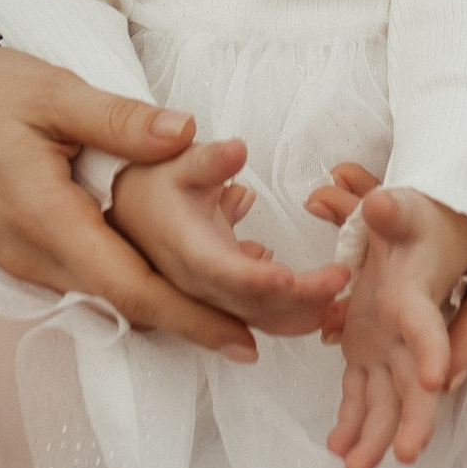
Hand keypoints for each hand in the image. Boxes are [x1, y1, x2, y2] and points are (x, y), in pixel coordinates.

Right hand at [0, 48, 255, 362]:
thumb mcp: (51, 93)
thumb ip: (119, 119)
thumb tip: (187, 133)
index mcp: (47, 220)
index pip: (130, 287)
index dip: (192, 317)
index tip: (246, 336)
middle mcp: (37, 257)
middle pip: (127, 307)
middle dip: (194, 324)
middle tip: (262, 335)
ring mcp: (28, 261)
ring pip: (110, 300)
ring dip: (169, 310)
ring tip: (235, 313)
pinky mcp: (27, 253)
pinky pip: (91, 283)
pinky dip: (139, 289)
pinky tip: (176, 280)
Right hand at [113, 140, 349, 337]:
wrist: (128, 213)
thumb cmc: (153, 187)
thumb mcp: (176, 163)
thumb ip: (208, 159)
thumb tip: (237, 150)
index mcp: (185, 249)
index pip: (221, 272)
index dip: (253, 280)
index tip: (288, 278)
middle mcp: (196, 283)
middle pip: (247, 304)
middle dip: (296, 299)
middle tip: (339, 279)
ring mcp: (208, 296)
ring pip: (255, 317)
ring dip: (297, 313)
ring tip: (338, 301)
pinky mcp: (220, 299)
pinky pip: (257, 315)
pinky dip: (289, 313)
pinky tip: (320, 306)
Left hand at [328, 188, 466, 467]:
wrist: (426, 236)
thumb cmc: (418, 222)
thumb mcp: (407, 211)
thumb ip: (393, 211)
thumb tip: (380, 204)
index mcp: (417, 299)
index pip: (431, 328)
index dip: (436, 353)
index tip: (436, 382)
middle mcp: (408, 333)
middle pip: (417, 383)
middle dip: (412, 419)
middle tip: (405, 454)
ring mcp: (390, 348)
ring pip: (387, 401)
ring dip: (374, 436)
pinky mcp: (370, 352)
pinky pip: (362, 394)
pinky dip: (351, 422)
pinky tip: (338, 450)